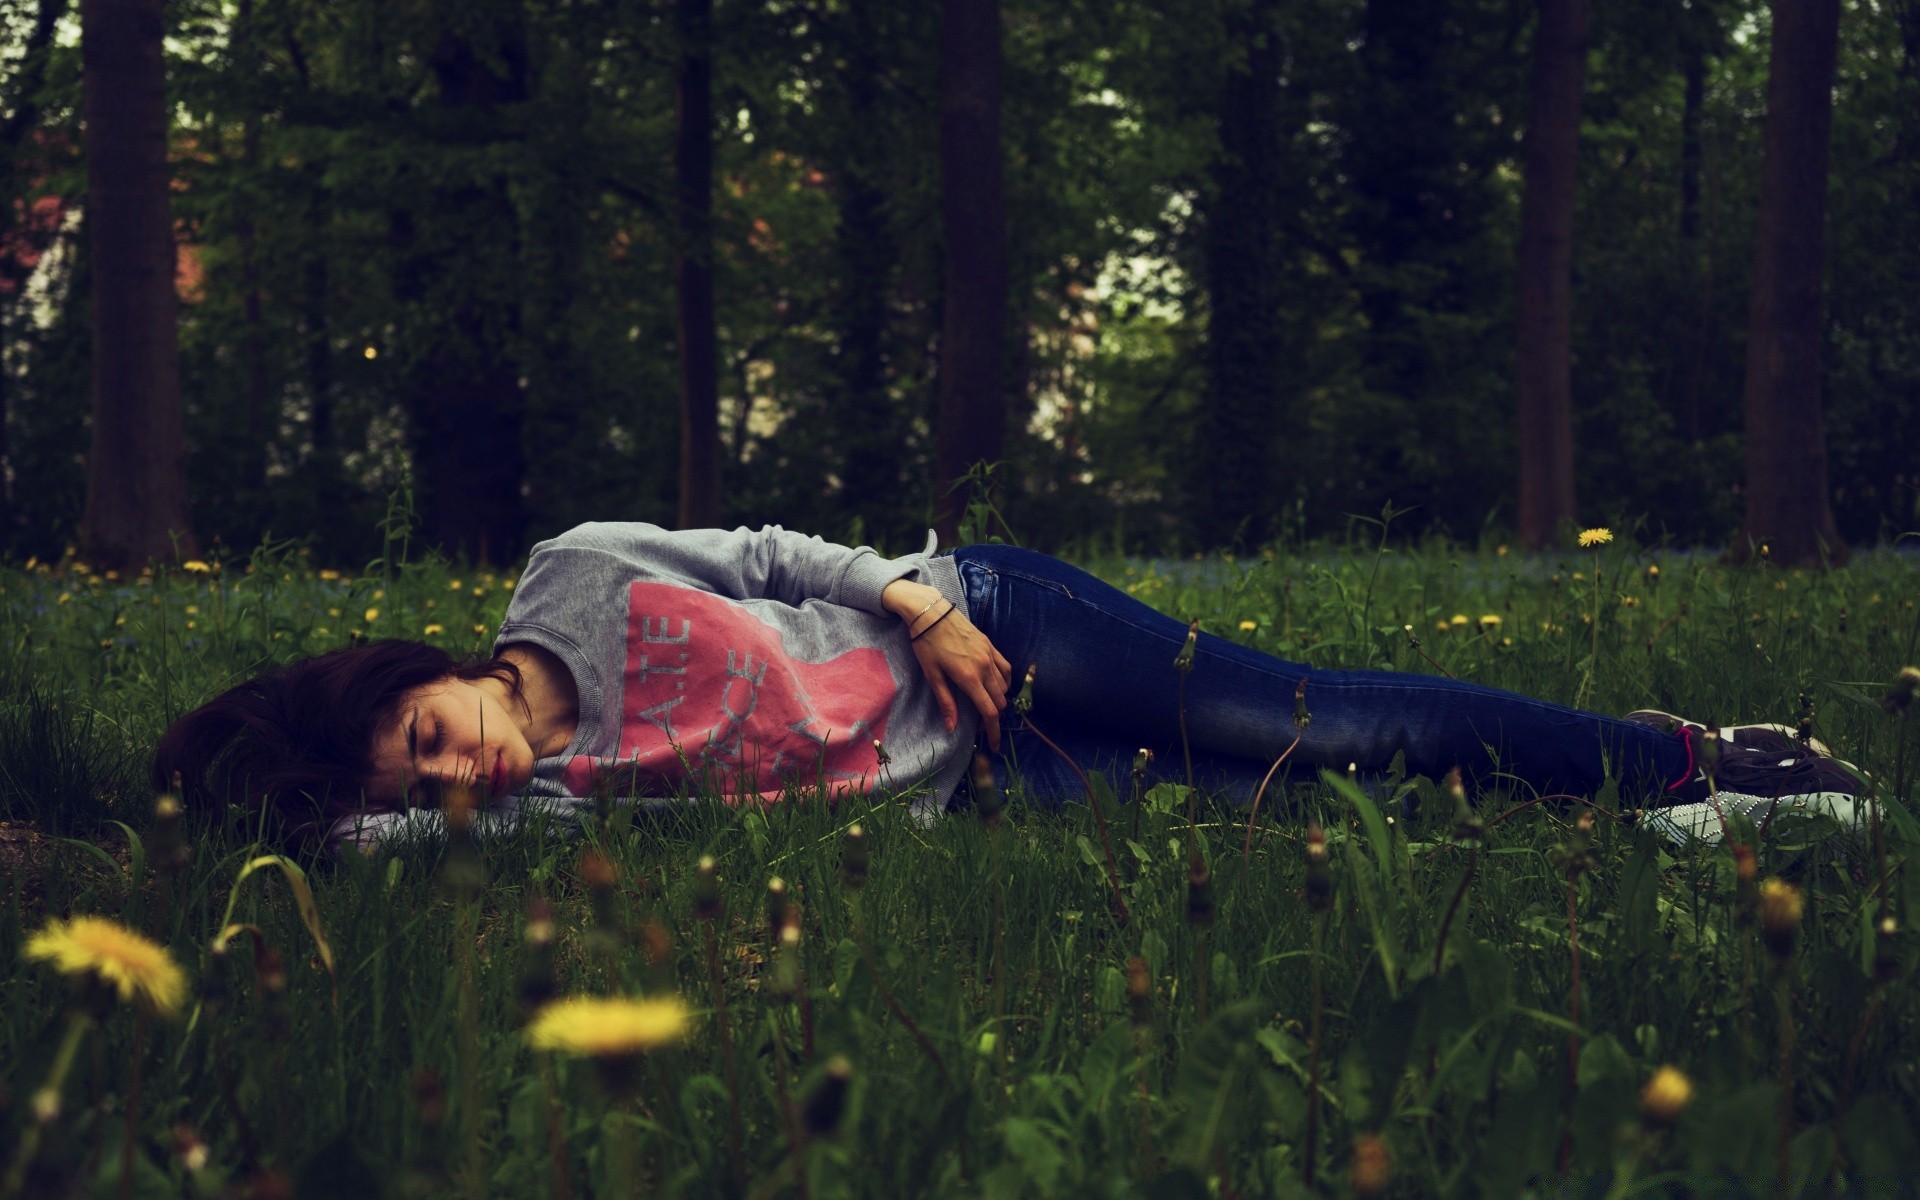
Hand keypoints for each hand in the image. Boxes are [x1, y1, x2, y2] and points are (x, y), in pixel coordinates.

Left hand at [885, 581, 1012, 749]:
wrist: (931, 612)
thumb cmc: (926, 643)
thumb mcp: (932, 674)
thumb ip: (946, 701)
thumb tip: (952, 728)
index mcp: (969, 677)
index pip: (989, 712)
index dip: (994, 732)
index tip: (993, 746)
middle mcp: (984, 667)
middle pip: (999, 702)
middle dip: (994, 718)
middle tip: (982, 725)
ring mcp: (990, 655)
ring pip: (1005, 687)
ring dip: (998, 700)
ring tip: (985, 705)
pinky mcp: (991, 645)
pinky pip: (1006, 669)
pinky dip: (1004, 682)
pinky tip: (994, 685)